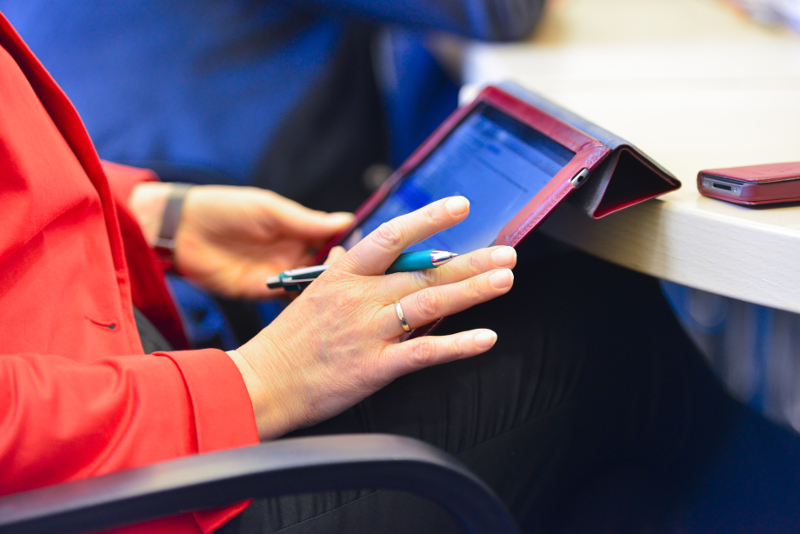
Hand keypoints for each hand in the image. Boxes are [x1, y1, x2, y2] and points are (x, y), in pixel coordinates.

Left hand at [128, 183, 352, 298]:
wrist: (180, 230)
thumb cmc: (224, 209)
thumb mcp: (269, 210)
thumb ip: (306, 221)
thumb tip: (346, 220)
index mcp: (296, 229)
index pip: (334, 240)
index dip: (353, 247)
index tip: (377, 254)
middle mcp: (292, 253)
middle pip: (329, 267)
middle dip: (346, 274)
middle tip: (367, 281)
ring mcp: (279, 274)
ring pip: (313, 286)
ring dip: (328, 292)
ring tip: (350, 299)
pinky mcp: (262, 293)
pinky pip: (290, 301)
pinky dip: (304, 305)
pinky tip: (321, 309)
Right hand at [229, 197, 516, 439]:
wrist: (262, 384)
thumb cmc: (288, 341)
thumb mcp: (311, 294)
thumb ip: (339, 271)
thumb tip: (350, 251)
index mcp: (346, 276)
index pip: (392, 236)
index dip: (429, 219)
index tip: (460, 207)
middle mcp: (361, 298)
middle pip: (424, 272)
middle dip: (470, 261)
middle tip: (507, 253)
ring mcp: (369, 332)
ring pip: (429, 304)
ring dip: (471, 291)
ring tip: (503, 280)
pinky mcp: (375, 367)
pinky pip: (424, 353)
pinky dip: (458, 345)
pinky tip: (486, 337)